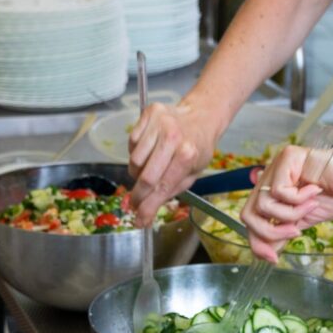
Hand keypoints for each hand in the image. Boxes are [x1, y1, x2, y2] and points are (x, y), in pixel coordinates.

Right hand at [128, 100, 220, 226]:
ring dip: (137, 172)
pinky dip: (136, 152)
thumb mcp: (192, 174)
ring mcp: (159, 123)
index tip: (139, 219)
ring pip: (134, 160)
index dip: (148, 206)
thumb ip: (170, 192)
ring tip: (149, 169)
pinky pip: (132, 142)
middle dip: (138, 195)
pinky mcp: (149, 114)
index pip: (161, 187)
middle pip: (145, 176)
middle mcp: (172, 137)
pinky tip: (148, 151)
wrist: (201, 116)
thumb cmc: (198, 148)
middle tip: (136, 202)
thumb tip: (146, 212)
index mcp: (187, 154)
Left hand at [240, 144, 332, 261]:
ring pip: (263, 204)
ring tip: (310, 206)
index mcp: (270, 191)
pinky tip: (314, 191)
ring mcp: (276, 166)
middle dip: (269, 232)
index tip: (273, 258)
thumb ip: (284, 232)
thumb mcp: (305, 220)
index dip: (257, 242)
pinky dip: (298, 199)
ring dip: (290, 213)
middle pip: (248, 213)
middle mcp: (269, 177)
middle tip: (295, 232)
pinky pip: (279, 190)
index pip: (251, 219)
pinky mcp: (287, 157)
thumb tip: (268, 253)